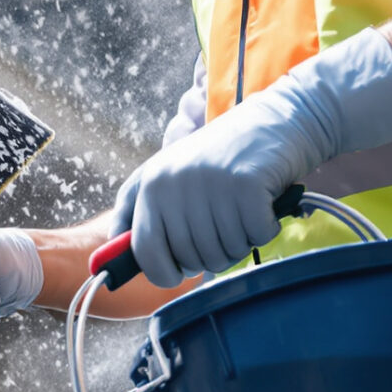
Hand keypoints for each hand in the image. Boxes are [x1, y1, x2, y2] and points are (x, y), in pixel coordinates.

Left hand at [113, 29, 391, 287]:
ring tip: (244, 210)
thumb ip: (142, 213)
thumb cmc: (223, 157)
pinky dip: (266, 229)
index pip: (144, 251)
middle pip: (191, 260)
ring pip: (224, 253)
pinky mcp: (245, 185)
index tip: (180, 272)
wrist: (277, 119)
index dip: (163, 272)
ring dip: (241, 242)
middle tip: (227, 225)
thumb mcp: (173, 176)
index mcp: (150, 184)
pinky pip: (256, 238)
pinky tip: (265, 205)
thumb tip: (113, 260)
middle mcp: (173, 182)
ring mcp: (209, 183)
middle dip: (213, 255)